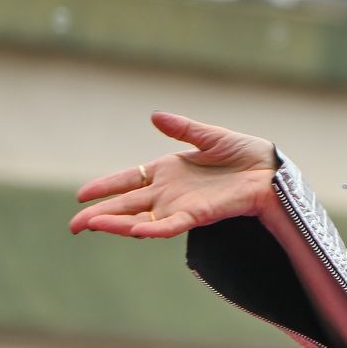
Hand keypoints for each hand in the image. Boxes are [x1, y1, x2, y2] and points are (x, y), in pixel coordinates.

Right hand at [70, 111, 278, 238]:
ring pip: (142, 220)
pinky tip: (133, 231)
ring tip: (91, 226)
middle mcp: (171, 192)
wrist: (271, 172)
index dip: (106, 187)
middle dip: (100, 215)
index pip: (128, 181)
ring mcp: (183, 205)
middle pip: (128, 205)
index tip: (82, 195)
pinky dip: (152, 229)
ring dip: (117, 224)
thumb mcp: (209, 136)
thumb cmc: (246, 155)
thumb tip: (155, 116)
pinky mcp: (199, 215)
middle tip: (74, 226)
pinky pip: (171, 226)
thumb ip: (182, 128)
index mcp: (169, 171)